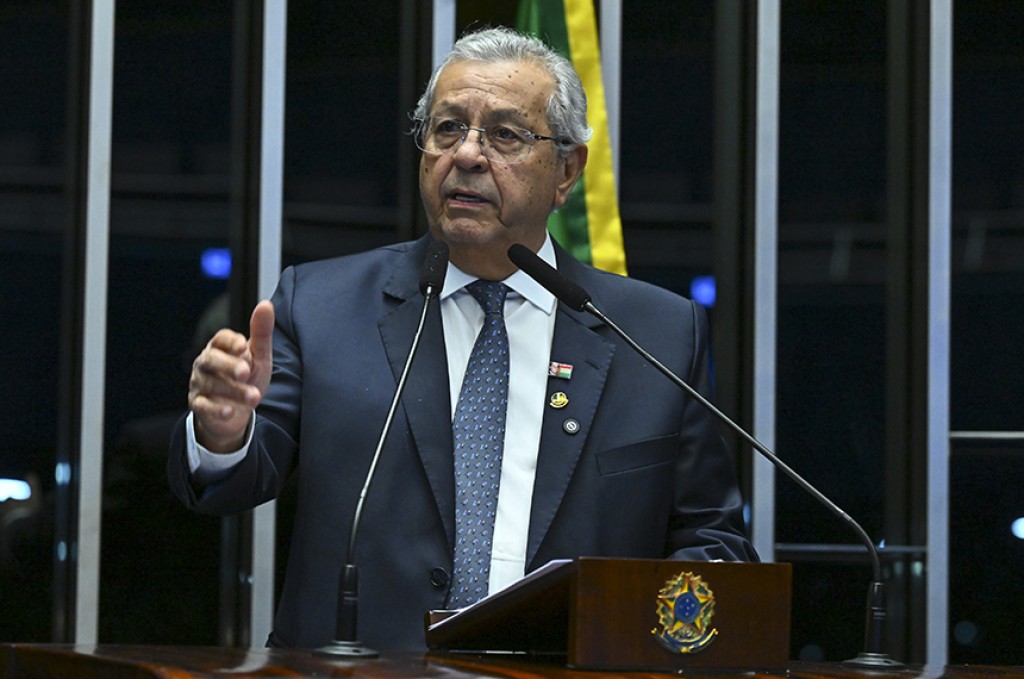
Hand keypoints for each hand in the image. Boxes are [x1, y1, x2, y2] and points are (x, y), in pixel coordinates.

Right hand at [188, 300, 274, 451]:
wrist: (238, 409)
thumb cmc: (247, 378)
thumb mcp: (258, 355)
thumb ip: (261, 332)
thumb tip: (266, 304)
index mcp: (220, 347)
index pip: (220, 338)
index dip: (230, 342)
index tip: (243, 346)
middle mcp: (206, 363)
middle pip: (211, 359)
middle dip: (228, 365)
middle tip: (246, 371)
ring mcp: (200, 384)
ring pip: (211, 384)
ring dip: (233, 390)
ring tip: (254, 396)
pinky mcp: (199, 405)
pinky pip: (203, 406)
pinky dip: (215, 409)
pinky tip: (230, 411)